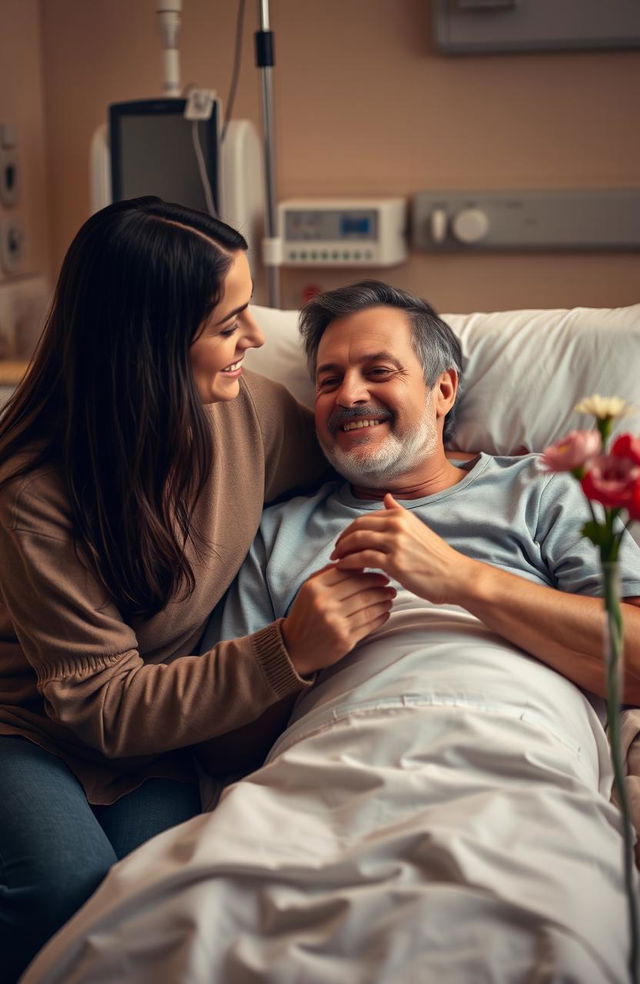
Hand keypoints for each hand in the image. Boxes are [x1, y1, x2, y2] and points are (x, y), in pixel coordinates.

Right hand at [282, 563, 395, 676]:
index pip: (348, 573)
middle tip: (389, 586)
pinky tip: (385, 612)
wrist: (295, 648)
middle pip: (361, 589)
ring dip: (383, 601)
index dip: (368, 573)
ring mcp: (335, 623)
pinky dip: (381, 616)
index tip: (380, 575)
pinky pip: (369, 624)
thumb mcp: (309, 590)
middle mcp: (324, 604)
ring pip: (368, 606)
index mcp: (314, 588)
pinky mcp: (344, 640)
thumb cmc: (305, 615)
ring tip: (390, 598)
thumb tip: (359, 563)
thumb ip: (330, 574)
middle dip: (380, 586)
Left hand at [330, 493, 477, 604]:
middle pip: (357, 527)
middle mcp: (397, 525)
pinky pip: (362, 559)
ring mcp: (395, 543)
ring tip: (336, 560)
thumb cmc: (437, 557)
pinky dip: (348, 563)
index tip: (343, 541)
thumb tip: (386, 498)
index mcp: (401, 516)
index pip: (364, 518)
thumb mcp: (418, 528)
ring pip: (357, 542)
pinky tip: (343, 568)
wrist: (455, 576)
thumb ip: (399, 513)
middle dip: (342, 539)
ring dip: (342, 551)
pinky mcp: (394, 563)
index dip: (349, 530)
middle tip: (335, 551)